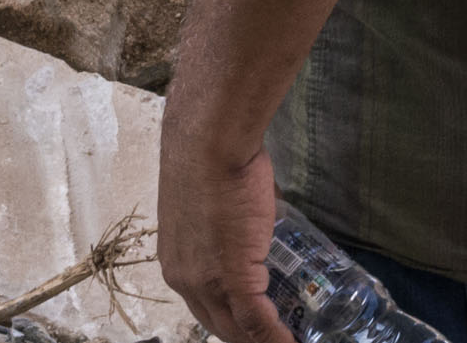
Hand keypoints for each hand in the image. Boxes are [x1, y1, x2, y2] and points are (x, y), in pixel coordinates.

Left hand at [155, 112, 291, 342]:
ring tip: (288, 341)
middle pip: (219, 326)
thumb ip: (228, 225)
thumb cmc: (211, 159)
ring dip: (262, 341)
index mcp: (177, 263)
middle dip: (246, 339)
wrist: (209, 144)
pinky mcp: (233, 277)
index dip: (231, 324)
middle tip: (274, 338)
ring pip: (236, 330)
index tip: (253, 328)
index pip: (205, 309)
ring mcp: (207, 281)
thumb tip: (252, 223)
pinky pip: (257, 322)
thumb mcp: (210, 203)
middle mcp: (185, 280)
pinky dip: (277, 338)